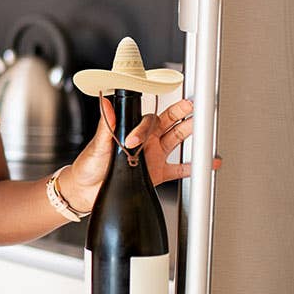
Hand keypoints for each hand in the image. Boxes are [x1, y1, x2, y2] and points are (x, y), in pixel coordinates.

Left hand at [61, 96, 220, 212]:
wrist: (86, 191)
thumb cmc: (89, 165)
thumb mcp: (97, 144)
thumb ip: (105, 125)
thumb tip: (105, 103)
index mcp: (131, 131)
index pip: (147, 121)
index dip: (144, 129)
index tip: (134, 142)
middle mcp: (145, 141)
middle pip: (167, 122)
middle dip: (180, 113)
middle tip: (193, 105)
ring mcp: (152, 156)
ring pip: (176, 141)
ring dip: (189, 134)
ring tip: (204, 128)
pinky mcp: (156, 174)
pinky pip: (179, 169)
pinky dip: (193, 167)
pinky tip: (208, 163)